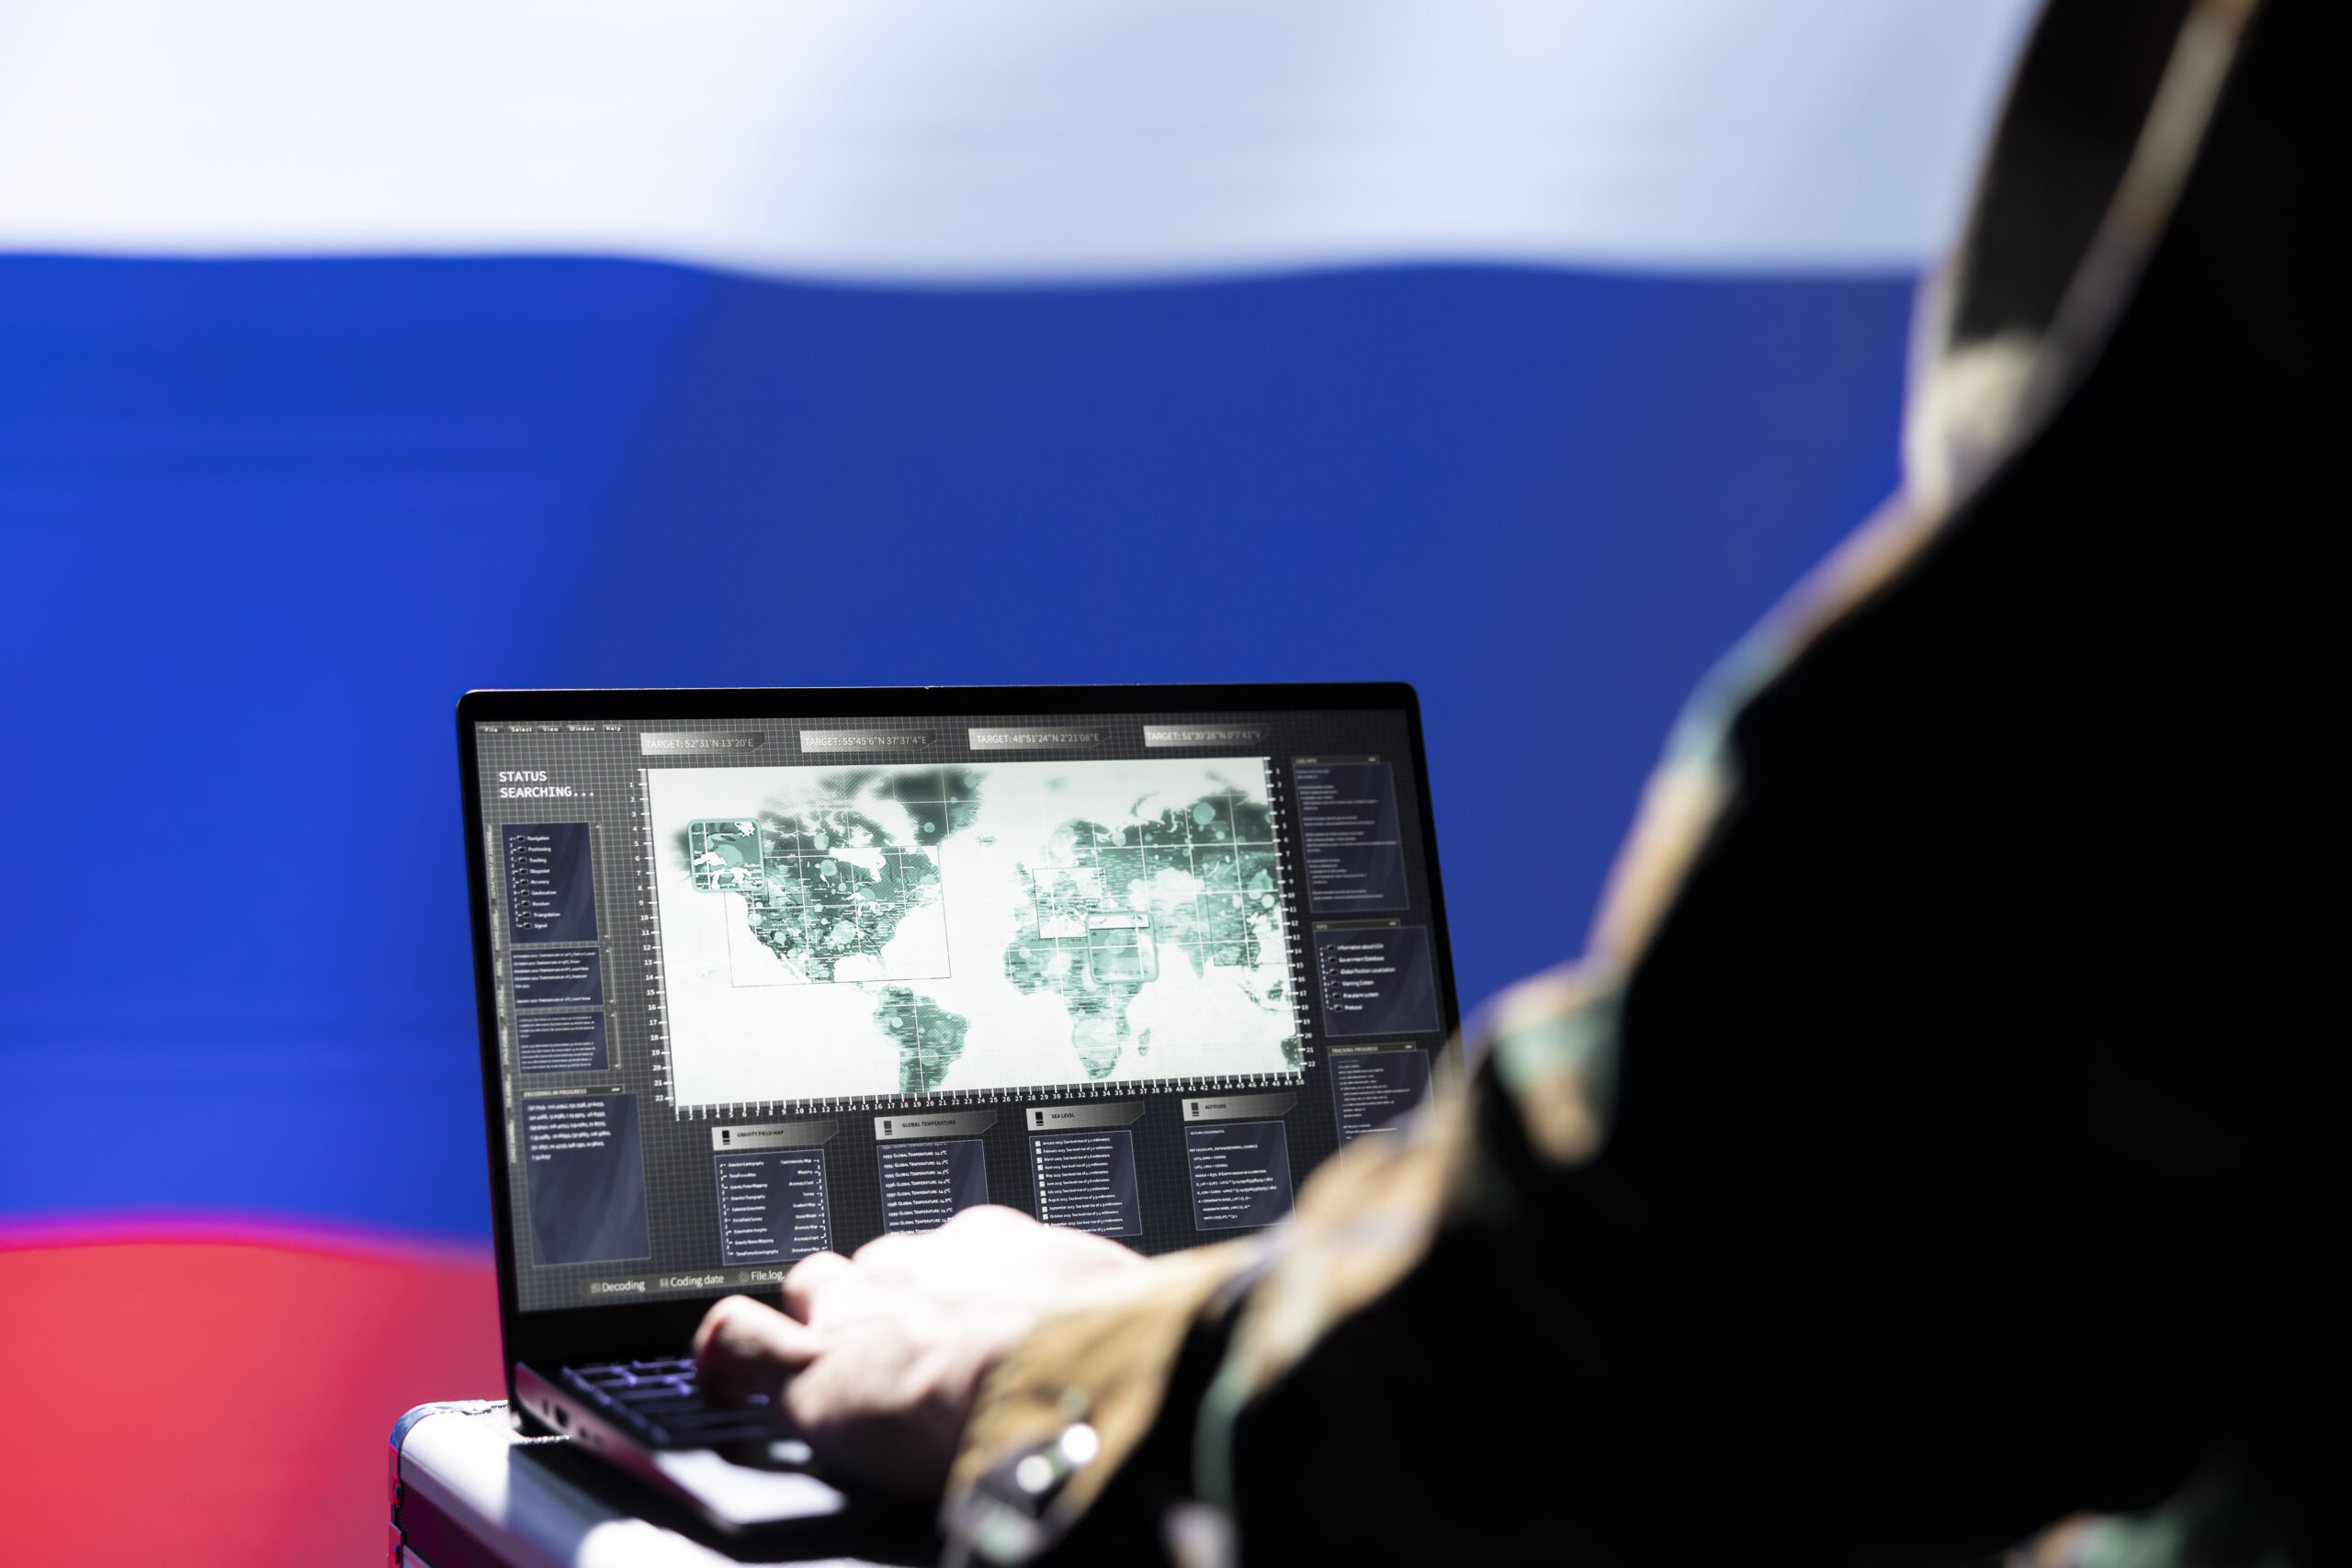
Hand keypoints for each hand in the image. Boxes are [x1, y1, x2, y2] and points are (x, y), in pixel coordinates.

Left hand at [693, 1205, 1143, 1497]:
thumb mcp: (1128, 1313)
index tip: (974, 1318)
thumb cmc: (1107, 1349)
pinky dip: (728, 1349)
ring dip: (818, 1319)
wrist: (1060, 1378)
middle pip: (884, 1265)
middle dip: (890, 1301)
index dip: (961, 1288)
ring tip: (825, 1356)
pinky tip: (722, 1367)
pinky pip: (745, 1339)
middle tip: (911, 1350)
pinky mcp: (815, 1365)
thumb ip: (1114, 1318)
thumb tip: (1158, 1336)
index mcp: (1004, 1244)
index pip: (965, 1251)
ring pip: (816, 1287)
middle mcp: (927, 1261)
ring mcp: (865, 1308)